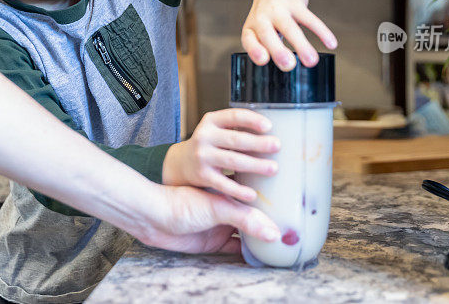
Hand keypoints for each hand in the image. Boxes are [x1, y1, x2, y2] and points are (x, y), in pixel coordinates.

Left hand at [137, 184, 280, 253]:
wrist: (153, 218)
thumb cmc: (181, 202)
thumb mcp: (217, 207)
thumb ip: (246, 219)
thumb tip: (274, 233)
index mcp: (231, 192)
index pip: (258, 193)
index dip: (274, 197)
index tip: (294, 201)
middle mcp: (228, 208)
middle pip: (256, 215)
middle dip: (273, 220)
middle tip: (295, 227)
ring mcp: (221, 226)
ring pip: (248, 233)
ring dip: (263, 238)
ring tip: (285, 244)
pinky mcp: (214, 243)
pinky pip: (236, 249)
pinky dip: (249, 253)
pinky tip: (264, 257)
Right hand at [162, 108, 279, 202]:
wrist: (180, 163)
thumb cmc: (209, 145)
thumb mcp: (217, 130)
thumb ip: (236, 129)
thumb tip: (272, 134)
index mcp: (211, 121)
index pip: (234, 116)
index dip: (252, 120)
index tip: (269, 126)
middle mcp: (204, 136)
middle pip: (236, 139)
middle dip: (259, 143)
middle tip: (277, 146)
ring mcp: (202, 156)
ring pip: (232, 160)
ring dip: (255, 165)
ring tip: (273, 168)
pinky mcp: (202, 175)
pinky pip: (223, 183)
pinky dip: (238, 190)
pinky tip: (252, 194)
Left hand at [243, 0, 336, 70]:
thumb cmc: (267, 12)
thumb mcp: (259, 28)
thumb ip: (268, 46)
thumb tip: (287, 65)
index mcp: (251, 28)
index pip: (249, 41)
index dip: (255, 51)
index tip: (264, 60)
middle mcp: (262, 18)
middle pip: (267, 34)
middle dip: (278, 50)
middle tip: (289, 65)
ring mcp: (279, 9)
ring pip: (290, 27)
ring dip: (301, 44)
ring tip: (312, 61)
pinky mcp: (295, 3)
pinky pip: (309, 18)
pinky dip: (321, 31)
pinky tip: (331, 43)